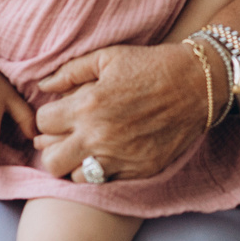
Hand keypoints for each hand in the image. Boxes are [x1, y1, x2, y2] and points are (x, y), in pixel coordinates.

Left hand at [31, 43, 210, 183]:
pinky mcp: (138, 171)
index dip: (48, 118)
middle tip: (66, 137)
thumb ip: (71, 72)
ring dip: (76, 163)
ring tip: (87, 148)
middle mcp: (98, 137)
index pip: (42, 124)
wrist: (197, 84)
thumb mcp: (108, 57)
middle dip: (52, 148)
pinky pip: (105, 183)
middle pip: (50, 160)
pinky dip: (102, 172)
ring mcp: (119, 158)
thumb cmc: (151, 65)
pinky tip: (109, 156)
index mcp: (86, 106)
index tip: (60, 115)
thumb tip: (44, 85)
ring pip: (74, 178)